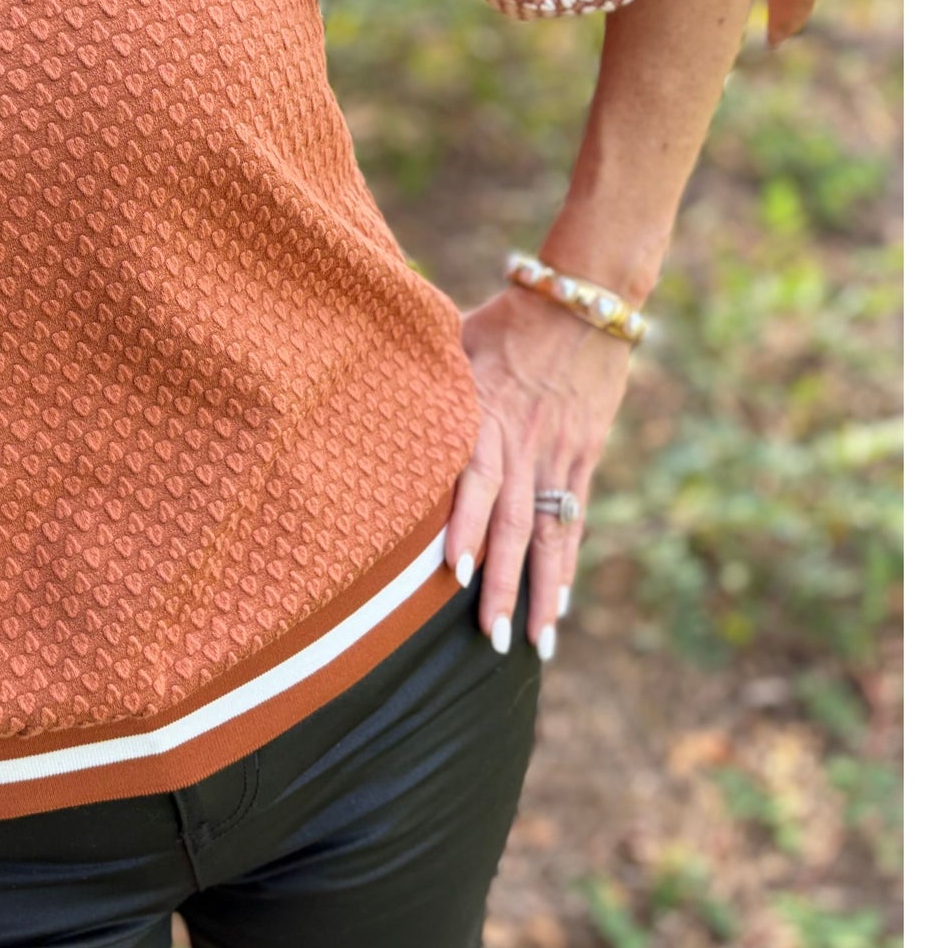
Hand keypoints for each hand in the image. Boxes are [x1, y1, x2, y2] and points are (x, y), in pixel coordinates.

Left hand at [445, 285, 633, 657]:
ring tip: (535, 645)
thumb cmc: (504, 318)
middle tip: (490, 638)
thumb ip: (422, 376)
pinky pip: (572, 519)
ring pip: (550, 534)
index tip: (450, 569)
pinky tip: (559, 606)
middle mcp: (524, 442)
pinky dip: (566, 565)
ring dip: (540, 592)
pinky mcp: (584, 458)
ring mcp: (559, 455)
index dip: (464, 523)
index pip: (476, 476)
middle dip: (502, 583)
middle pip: (513, 522)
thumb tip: (363, 388)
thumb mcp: (456, 339)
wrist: (584, 301)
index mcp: (487, 413)